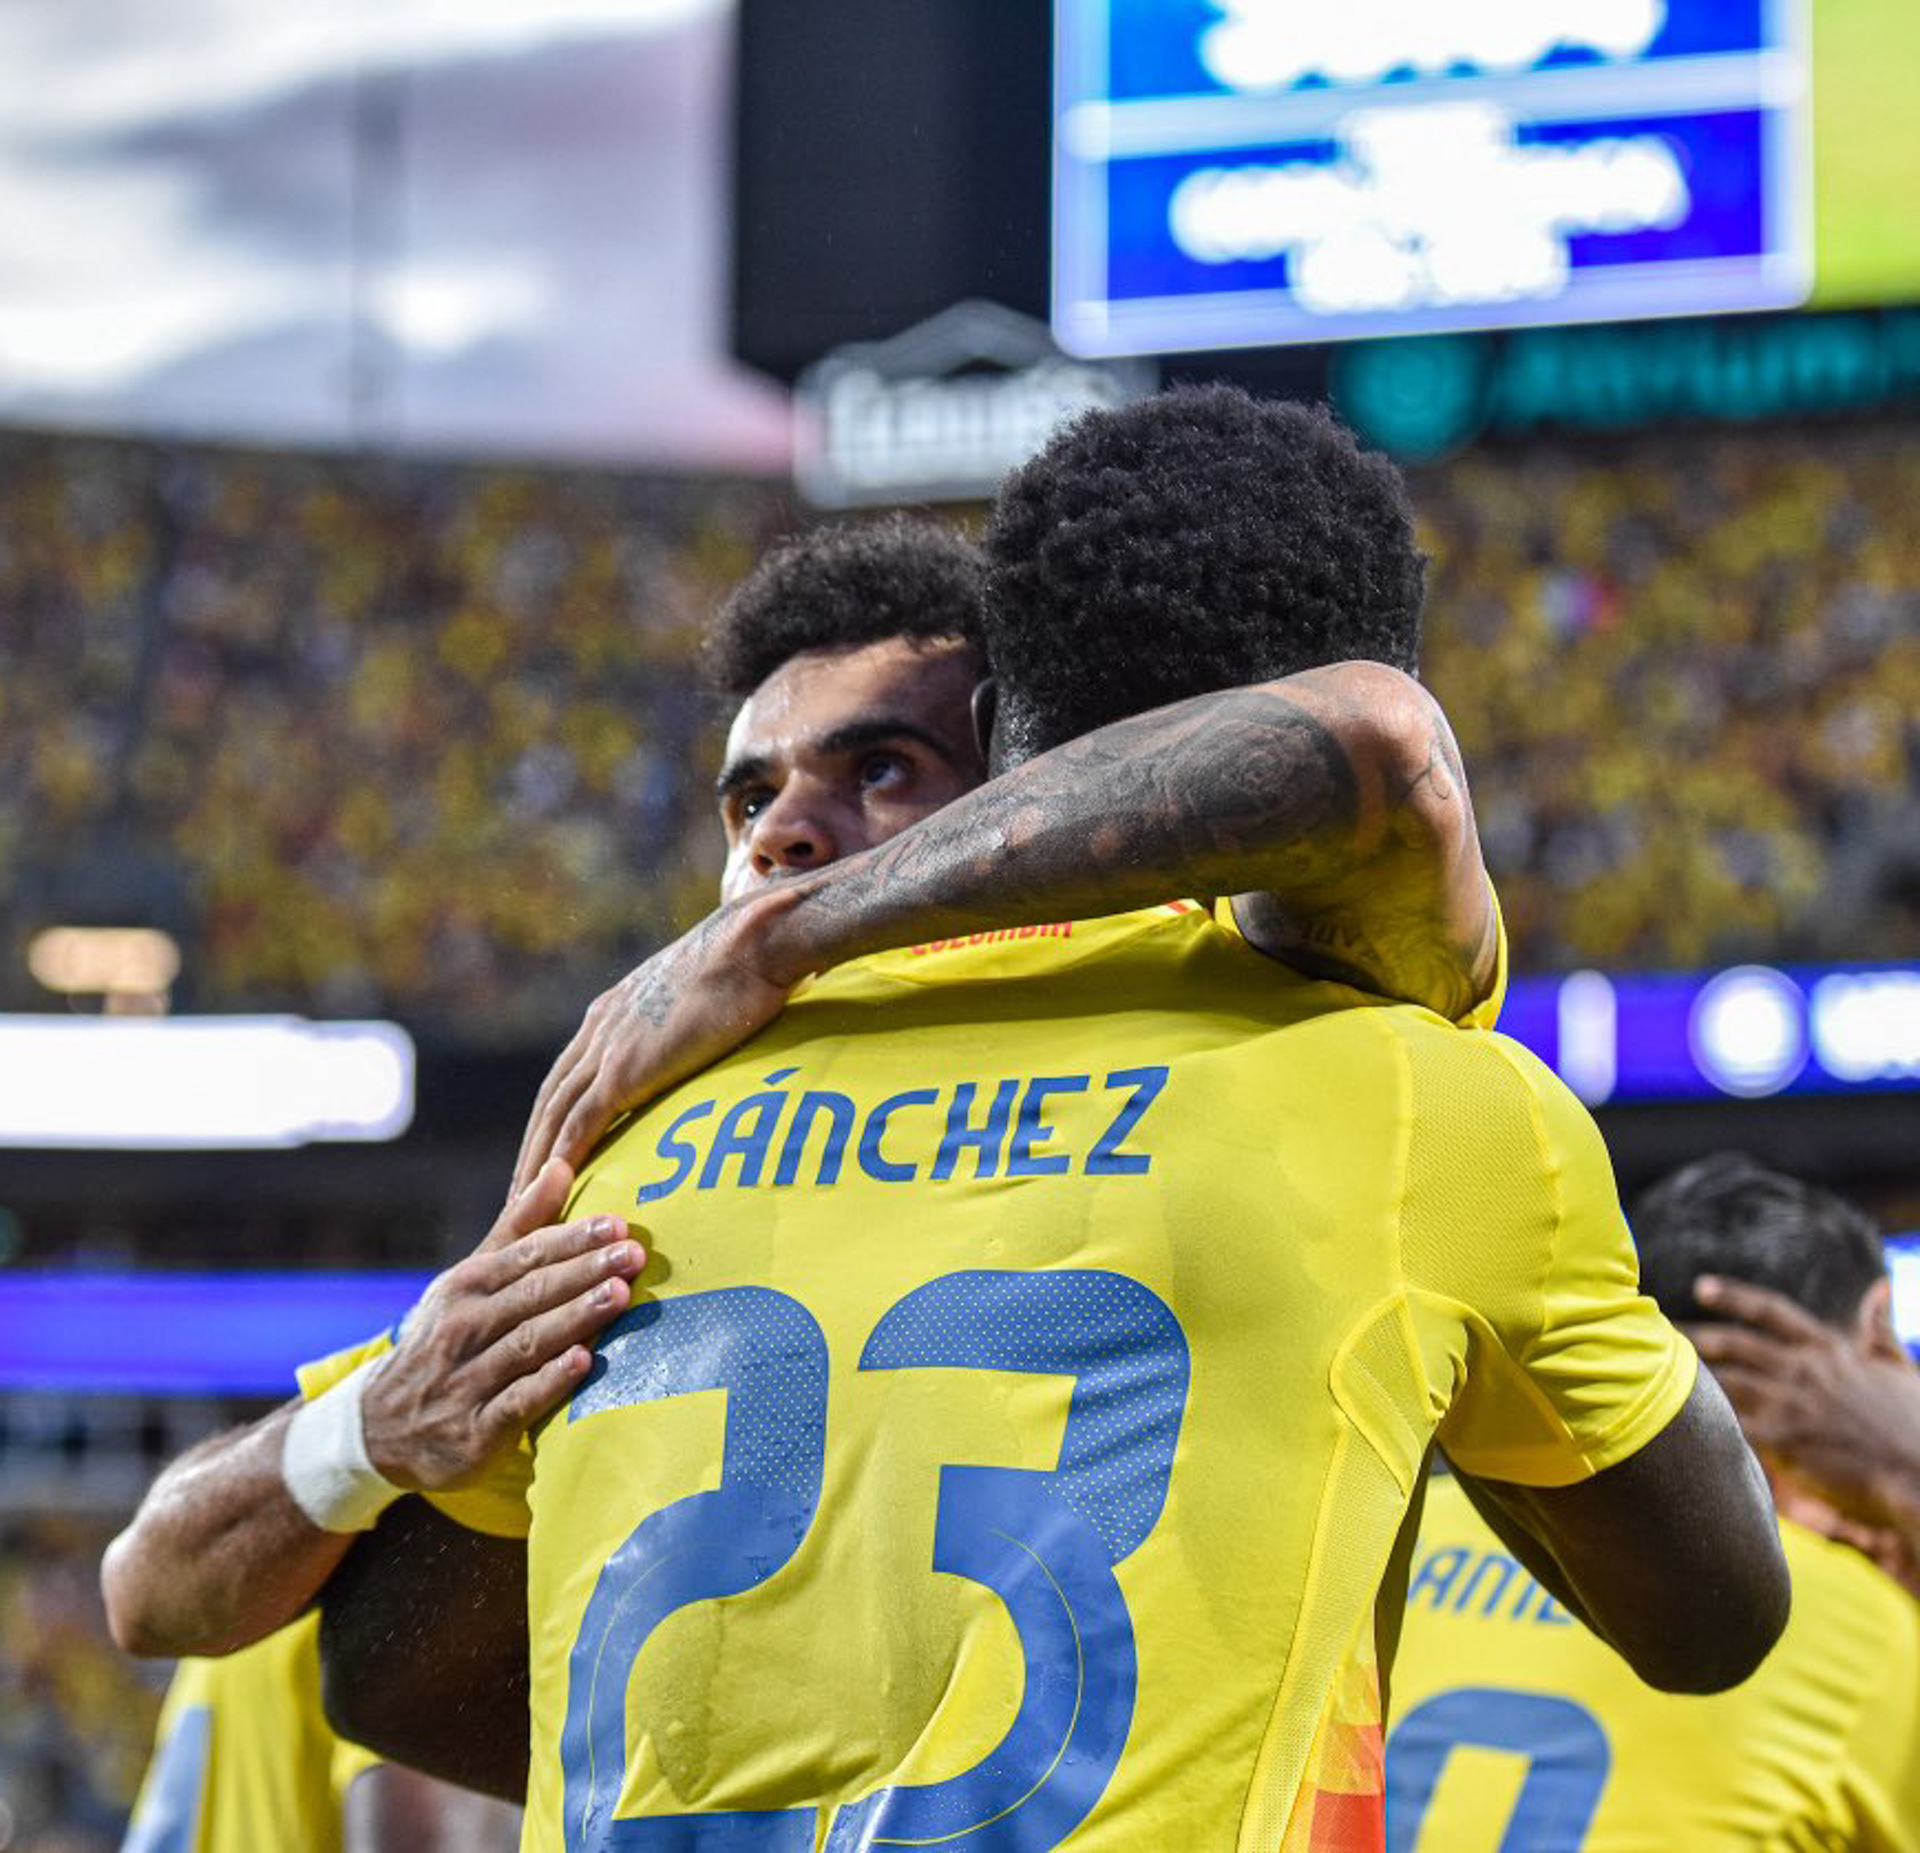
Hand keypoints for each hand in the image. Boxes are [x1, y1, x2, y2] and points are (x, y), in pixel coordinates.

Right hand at [361, 1158, 646, 1489]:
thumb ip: (519, 1228)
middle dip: (584, 1272)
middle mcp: (463, 1328)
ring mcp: (467, 1380)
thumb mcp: (468, 1281)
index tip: (616, 1225)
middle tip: (633, 1254)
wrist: (376, 1428)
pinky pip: (517, 1403)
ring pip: (528, 1343)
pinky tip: (582, 1363)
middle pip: (532, 1294)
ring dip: (575, 1318)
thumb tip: (560, 1167)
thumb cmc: (443, 1340)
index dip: (571, 1239)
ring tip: (618, 1296)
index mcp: (465, 1287)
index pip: (525, 1256)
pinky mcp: (474, 1431)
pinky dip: (549, 1382)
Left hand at [513, 896, 800, 1190]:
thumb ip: (698, 1016)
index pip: (572, 1070)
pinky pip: (581, 1123)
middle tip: (519, 1188)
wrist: (753, 944)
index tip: (548, 1145)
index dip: (556, 1111)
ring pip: (556, 1115)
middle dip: (535, 1143)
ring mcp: (609, 1047)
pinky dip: (561, 1157)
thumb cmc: (751, 959)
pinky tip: (552, 1188)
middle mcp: (601, 1026)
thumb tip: (720, 1032)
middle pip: (552, 1096)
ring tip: (523, 1203)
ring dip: (536, 1160)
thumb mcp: (710, 990)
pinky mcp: (626, 1069)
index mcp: (617, 1007)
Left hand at [1687, 1274, 1919, 1534]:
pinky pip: (1734, 1426)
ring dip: (1690, 1376)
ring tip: (1655, 1371)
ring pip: (1726, 1381)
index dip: (1734, 1296)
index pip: (1772, 1311)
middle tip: (1661, 1329)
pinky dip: (1708, 1421)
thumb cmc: (1919, 1423)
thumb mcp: (1902, 1368)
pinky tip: (1678, 1420)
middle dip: (1696, 1336)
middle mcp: (1804, 1370)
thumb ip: (1880, 1330)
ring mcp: (1792, 1404)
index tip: (1701, 1287)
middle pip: (1735, 1344)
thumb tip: (1878, 1287)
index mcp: (1831, 1350)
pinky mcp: (1786, 1442)